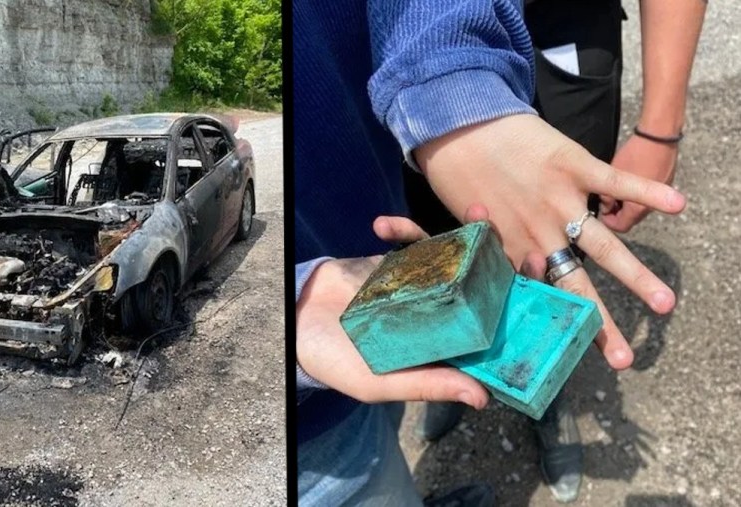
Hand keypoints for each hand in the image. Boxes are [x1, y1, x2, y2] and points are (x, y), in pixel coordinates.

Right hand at [296, 207, 546, 407]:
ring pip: (456, 256)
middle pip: (484, 286)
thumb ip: (427, 384)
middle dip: (505, 263)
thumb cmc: (337, 364)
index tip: (540, 289)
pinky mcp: (396, 263)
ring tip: (477, 212)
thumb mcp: (380, 382)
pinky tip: (381, 226)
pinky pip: (410, 241)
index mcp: (444, 346)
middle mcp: (440, 314)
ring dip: (468, 233)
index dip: (520, 311)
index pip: (493, 330)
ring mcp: (420, 285)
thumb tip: (482, 398)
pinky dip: (400, 229)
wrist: (295, 328)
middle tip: (523, 244)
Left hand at [415, 114, 685, 370]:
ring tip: (666, 305)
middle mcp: (537, 233)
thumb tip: (510, 271)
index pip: (540, 297)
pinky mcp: (572, 166)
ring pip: (604, 246)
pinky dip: (647, 191)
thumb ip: (491, 249)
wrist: (457, 123)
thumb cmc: (456, 174)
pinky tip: (678, 205)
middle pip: (574, 285)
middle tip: (624, 360)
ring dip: (636, 276)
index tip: (574, 354)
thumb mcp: (466, 222)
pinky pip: (615, 181)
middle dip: (600, 324)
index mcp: (509, 250)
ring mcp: (558, 201)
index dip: (558, 325)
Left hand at [599, 134, 678, 231]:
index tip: (599, 210)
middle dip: (615, 212)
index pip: (620, 227)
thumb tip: (604, 208)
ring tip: (614, 186)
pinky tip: (628, 179)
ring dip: (625, 203)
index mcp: (638, 208)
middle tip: (605, 198)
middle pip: (629, 219)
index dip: (607, 221)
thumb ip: (606, 197)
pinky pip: (647, 195)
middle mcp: (651, 206)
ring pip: (637, 208)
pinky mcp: (664, 185)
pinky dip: (636, 194)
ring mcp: (659, 196)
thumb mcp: (612, 177)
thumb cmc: (634, 155)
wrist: (659, 136)